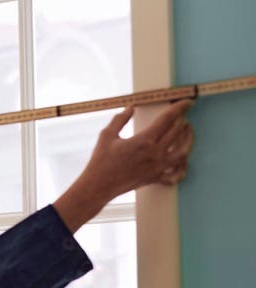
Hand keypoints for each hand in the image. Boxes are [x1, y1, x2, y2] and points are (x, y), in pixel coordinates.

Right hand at [53, 98, 195, 232]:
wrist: (98, 186)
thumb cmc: (101, 161)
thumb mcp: (107, 135)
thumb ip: (120, 119)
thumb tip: (131, 107)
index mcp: (144, 140)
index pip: (168, 119)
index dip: (179, 108)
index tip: (186, 101)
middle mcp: (155, 153)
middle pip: (177, 132)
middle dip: (182, 119)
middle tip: (182, 113)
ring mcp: (158, 167)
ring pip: (183, 151)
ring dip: (188, 139)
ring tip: (187, 131)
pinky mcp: (156, 178)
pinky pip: (177, 173)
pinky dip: (183, 166)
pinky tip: (183, 159)